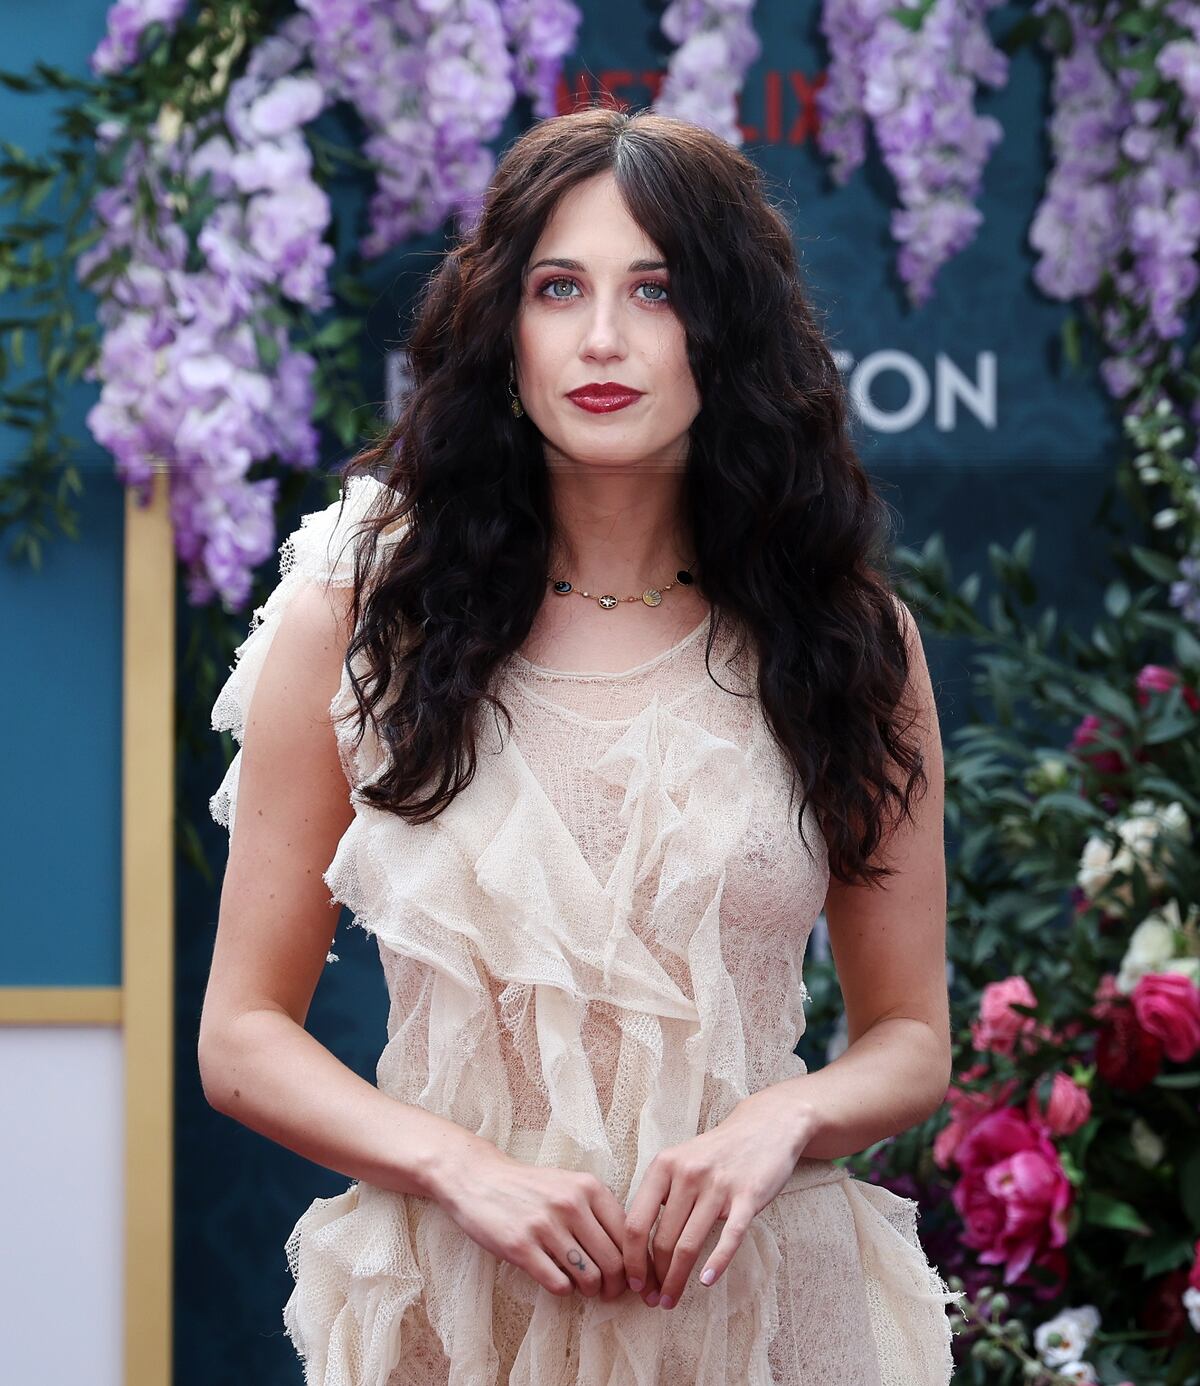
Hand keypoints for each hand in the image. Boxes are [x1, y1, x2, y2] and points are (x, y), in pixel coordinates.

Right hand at [434, 1137, 630, 1301]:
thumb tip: (629, 1252)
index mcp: (588, 1187)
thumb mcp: (568, 1185)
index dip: (636, 1264)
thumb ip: (597, 1211)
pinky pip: (558, 1283)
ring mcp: (545, 1225)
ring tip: (586, 1289)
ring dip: (591, 1291)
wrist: (479, 1178)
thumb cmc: (529, 1187)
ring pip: (589, 1276)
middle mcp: (570, 1203)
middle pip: (613, 1261)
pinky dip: (564, 1290)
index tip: (634, 1279)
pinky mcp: (520, 1246)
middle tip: (610, 1293)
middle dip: (617, 1286)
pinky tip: (559, 1281)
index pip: (628, 1235)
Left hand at [622, 1091, 812, 1310]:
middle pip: (661, 1239)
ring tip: (670, 1300)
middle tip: (652, 1301)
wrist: (765, 1126)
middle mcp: (687, 1174)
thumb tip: (636, 1244)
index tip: (632, 1282)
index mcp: (664, 1165)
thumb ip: (660, 1195)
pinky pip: (728, 1237)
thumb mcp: (680, 1161)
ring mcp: (718, 1185)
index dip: (631, 1259)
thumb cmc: (717, 1152)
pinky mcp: (748, 1197)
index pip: (636, 1222)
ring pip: (689, 1244)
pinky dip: (716, 1263)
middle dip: (654, 1277)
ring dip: (677, 1279)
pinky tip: (706, 1282)